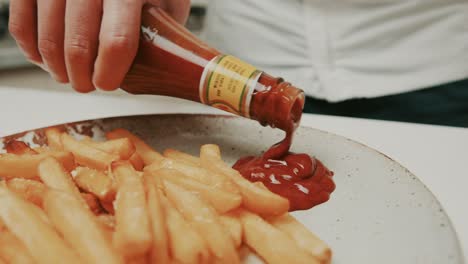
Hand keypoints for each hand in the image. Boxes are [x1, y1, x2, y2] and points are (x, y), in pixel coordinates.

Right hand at [9, 0, 190, 92]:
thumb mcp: (168, 2)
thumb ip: (162, 32)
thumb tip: (157, 71)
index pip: (117, 40)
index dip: (110, 72)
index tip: (108, 83)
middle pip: (78, 45)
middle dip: (82, 78)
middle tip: (87, 85)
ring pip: (47, 40)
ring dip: (58, 70)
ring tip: (69, 75)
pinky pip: (20, 25)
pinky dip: (32, 50)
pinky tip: (47, 58)